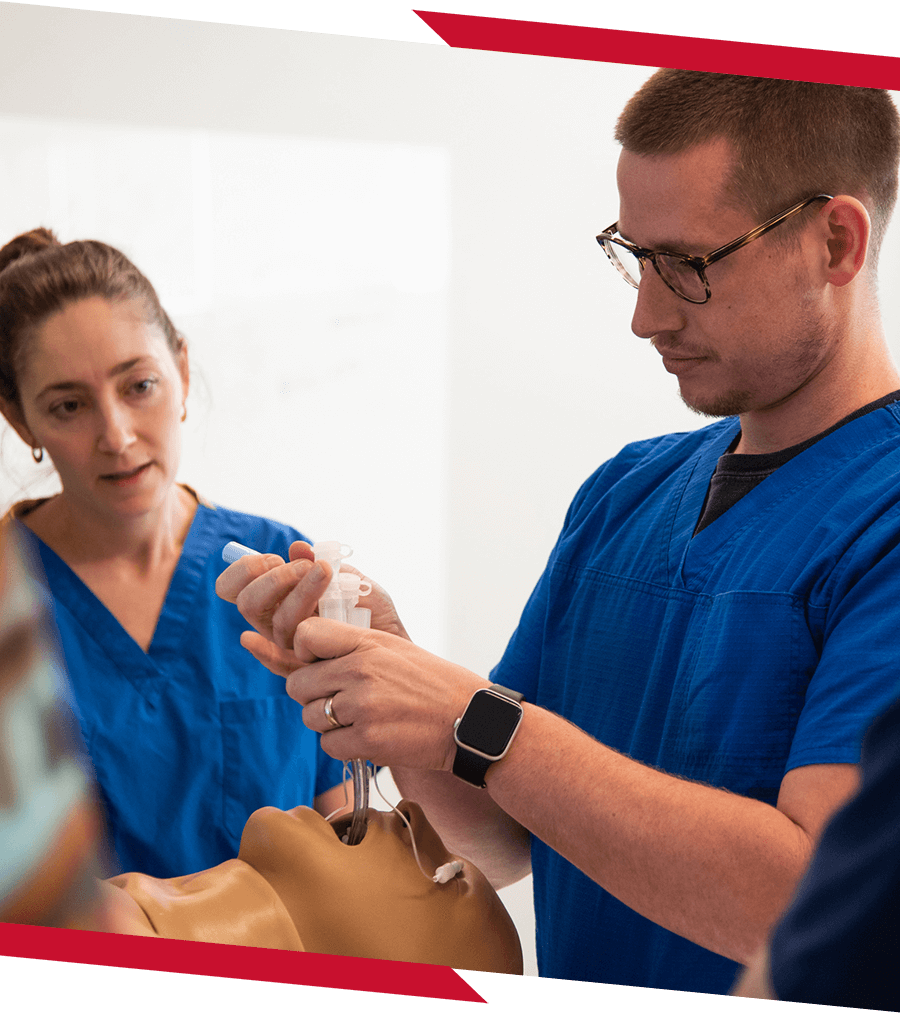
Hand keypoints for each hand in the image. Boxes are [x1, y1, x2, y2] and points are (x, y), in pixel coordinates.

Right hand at [215, 541, 410, 677]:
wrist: (397, 645)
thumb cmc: (375, 612)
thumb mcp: (355, 581)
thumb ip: (325, 565)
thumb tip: (298, 548)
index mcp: (283, 597)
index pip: (238, 586)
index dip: (245, 570)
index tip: (272, 557)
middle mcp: (279, 622)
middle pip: (249, 604)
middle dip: (274, 580)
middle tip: (307, 567)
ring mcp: (290, 647)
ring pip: (275, 623)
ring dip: (299, 593)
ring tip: (326, 575)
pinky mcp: (304, 671)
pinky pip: (276, 663)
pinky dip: (261, 652)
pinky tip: (249, 641)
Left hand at [286, 617, 486, 770]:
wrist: (470, 720)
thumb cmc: (431, 682)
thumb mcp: (393, 648)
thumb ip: (351, 646)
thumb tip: (306, 654)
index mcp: (367, 643)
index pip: (305, 635)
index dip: (304, 651)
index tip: (317, 662)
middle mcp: (360, 672)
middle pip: (298, 684)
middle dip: (313, 694)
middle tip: (340, 698)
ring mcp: (363, 708)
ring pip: (311, 717)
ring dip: (328, 722)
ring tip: (360, 717)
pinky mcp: (368, 741)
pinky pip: (328, 745)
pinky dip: (343, 745)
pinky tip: (368, 735)